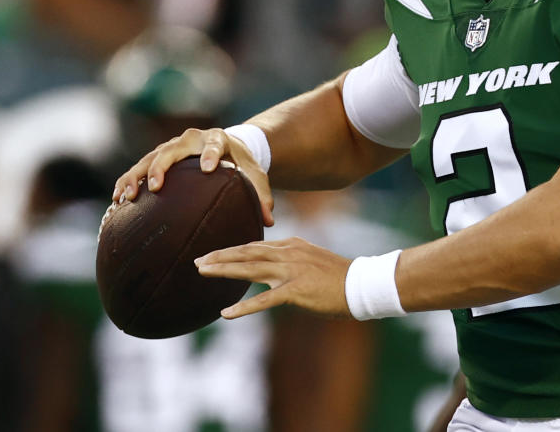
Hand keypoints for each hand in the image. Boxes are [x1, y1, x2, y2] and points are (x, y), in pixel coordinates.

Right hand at [111, 127, 274, 226]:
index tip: (208, 167)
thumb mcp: (255, 175)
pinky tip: (117, 202)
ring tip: (127, 197)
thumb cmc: (241, 163)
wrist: (226, 146)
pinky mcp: (158, 157)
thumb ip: (262, 196)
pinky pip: (138, 168)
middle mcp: (191, 140)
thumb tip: (269, 221)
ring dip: (136, 176)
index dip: (211, 153)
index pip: (215, 144)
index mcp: (218, 139)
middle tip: (156, 187)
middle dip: (162, 167)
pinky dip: (126, 182)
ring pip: (149, 158)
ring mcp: (171, 147)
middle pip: (172, 150)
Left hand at [195, 237, 352, 318]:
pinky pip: (264, 300)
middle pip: (247, 252)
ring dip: (224, 270)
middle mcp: (288, 253)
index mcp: (292, 245)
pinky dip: (243, 307)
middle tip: (197, 260)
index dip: (232, 250)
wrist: (362, 284)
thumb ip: (292, 260)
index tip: (214, 254)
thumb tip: (273, 267)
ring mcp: (291, 271)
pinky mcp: (295, 290)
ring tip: (202, 272)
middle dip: (220, 256)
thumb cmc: (340, 276)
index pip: (255, 246)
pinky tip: (226, 313)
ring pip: (250, 269)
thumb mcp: (313, 260)